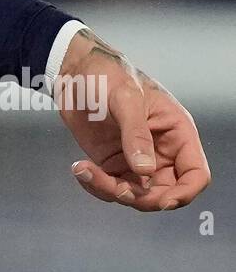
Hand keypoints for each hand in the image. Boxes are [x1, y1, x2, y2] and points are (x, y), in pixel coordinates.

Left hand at [55, 28, 210, 211]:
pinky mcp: (113, 164)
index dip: (185, 192)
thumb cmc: (109, 74)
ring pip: (137, 195)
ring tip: (86, 171)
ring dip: (113, 192)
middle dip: (143, 198)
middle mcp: (161, 151)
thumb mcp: (126, 97)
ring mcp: (137, 160)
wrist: (76, 71)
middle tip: (116, 188)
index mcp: (177, 132)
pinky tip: (81, 169)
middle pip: (166, 193)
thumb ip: (136, 133)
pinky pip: (112, 187)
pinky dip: (96, 186)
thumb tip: (144, 170)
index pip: (196, 174)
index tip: (162, 200)